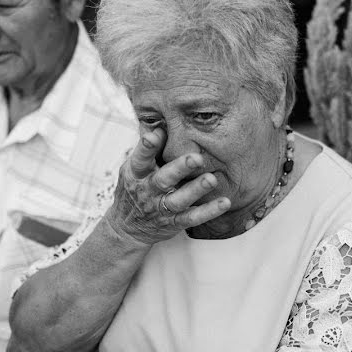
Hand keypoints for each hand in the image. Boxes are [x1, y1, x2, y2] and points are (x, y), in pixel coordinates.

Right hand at [106, 128, 229, 244]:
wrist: (127, 227)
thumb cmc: (135, 188)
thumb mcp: (134, 168)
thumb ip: (148, 149)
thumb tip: (163, 124)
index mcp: (137, 173)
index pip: (140, 158)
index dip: (147, 147)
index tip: (156, 134)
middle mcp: (148, 190)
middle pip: (164, 179)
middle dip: (180, 168)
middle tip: (196, 158)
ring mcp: (161, 208)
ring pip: (179, 200)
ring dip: (196, 190)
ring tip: (212, 179)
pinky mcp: (173, 222)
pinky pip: (192, 217)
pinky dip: (208, 211)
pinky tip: (224, 202)